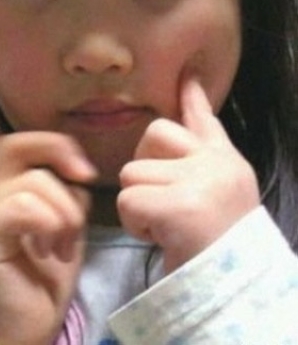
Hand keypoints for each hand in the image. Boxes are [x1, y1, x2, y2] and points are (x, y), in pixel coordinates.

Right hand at [0, 81, 95, 344]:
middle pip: (16, 144)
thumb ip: (62, 195)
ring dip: (67, 210)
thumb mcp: (61, 230)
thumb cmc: (43, 284)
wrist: (22, 331)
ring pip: (33, 179)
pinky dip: (52, 223)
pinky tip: (51, 249)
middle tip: (85, 176)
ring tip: (63, 243)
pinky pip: (26, 205)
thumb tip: (77, 169)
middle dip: (58, 149)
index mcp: (1, 194)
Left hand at [118, 76, 258, 272]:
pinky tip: (160, 237)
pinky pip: (128, 200)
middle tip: (163, 203)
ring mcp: (200, 182)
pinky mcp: (179, 205)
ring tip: (166, 226)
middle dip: (144, 167)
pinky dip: (135, 223)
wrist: (235, 288)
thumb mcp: (216, 197)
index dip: (192, 97)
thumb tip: (188, 112)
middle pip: (151, 136)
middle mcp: (217, 164)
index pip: (204, 120)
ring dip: (138, 204)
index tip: (186, 74)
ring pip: (132, 173)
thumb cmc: (217, 248)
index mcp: (227, 163)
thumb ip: (199, 160)